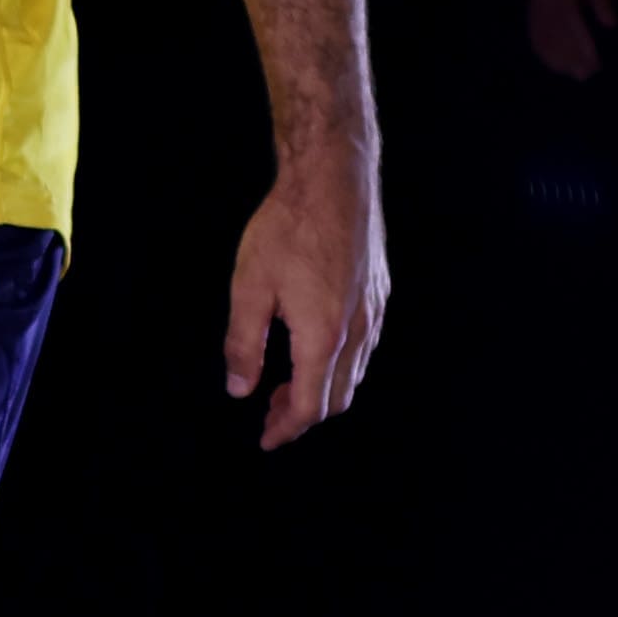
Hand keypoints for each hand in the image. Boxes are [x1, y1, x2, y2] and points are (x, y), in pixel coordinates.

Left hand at [224, 140, 386, 450]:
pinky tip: (316, 350)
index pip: (310, 405)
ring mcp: (374, 311)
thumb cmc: (288, 226)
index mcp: (323, 335)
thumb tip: (239, 389)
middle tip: (271, 414)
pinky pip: (366, 346)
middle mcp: (357, 330)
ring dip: (324, 389)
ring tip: (288, 385)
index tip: (266, 439)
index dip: (287, 428)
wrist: (333, 177)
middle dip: (305, 413)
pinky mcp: (379, 292)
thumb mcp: (249, 287)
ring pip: (355, 373)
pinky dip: (341, 364)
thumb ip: (243, 344)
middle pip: (338, 396)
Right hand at [524, 0, 614, 79]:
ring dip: (556, 58)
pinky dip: (543, 52)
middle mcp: (543, 2)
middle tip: (586, 75)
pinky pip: (534, 35)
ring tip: (572, 74)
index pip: (571, 24)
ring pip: (543, 38)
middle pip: (555, 35)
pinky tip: (554, 64)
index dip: (581, 45)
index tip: (594, 63)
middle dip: (570, 57)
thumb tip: (611, 24)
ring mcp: (534, 7)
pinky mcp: (531, 11)